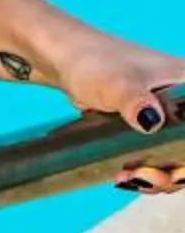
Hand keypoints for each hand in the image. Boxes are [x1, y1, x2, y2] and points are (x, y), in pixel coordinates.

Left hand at [37, 28, 184, 194]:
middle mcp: (183, 96)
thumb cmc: (91, 61)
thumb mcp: (116, 84)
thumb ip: (135, 102)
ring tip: (129, 176)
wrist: (60, 56)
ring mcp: (165, 110)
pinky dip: (144, 166)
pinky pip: (154, 152)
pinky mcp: (145, 121)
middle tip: (143, 176)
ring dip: (156, 172)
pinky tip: (124, 174)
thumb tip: (152, 122)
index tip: (172, 170)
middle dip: (173, 170)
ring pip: (173, 153)